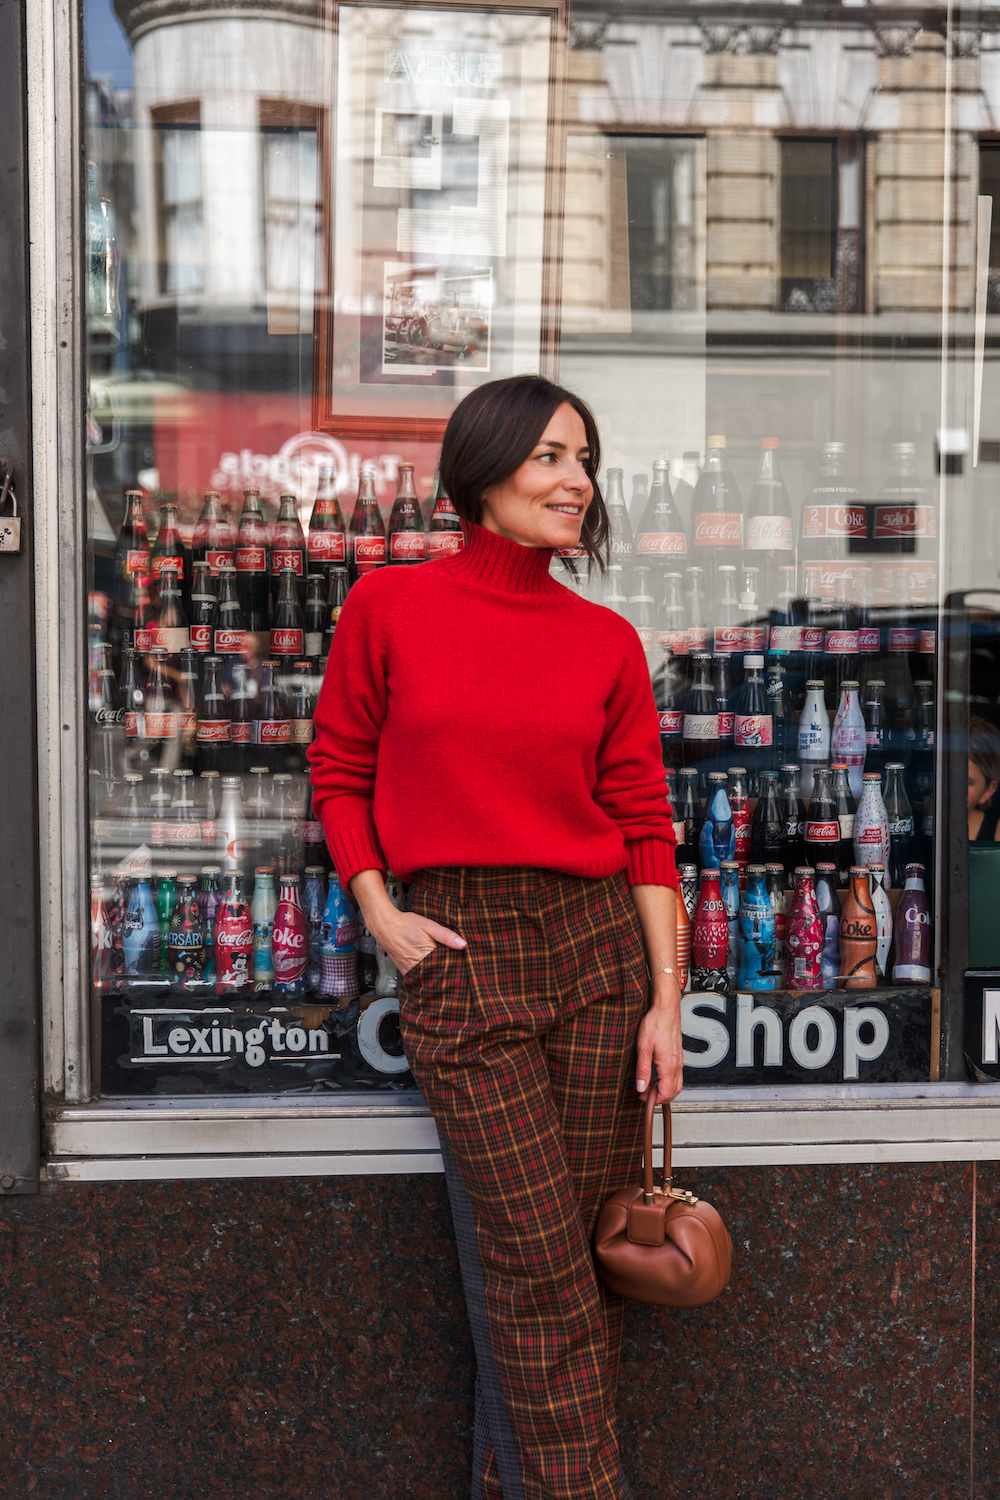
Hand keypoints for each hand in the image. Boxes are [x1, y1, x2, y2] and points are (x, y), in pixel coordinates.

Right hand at [371, 909, 466, 975]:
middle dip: (447, 972)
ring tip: (445, 972)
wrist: (385, 925)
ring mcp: (410, 970)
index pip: (447, 966)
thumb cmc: (406, 924)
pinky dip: (425, 974)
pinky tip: (430, 970)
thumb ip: (447, 936)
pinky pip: (418, 976)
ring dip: (436, 974)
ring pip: (427, 977)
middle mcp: (418, 965)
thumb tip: (463, 944)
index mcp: (427, 955)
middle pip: (438, 974)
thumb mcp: (429, 926)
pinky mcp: (404, 970)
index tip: (463, 965)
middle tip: (457, 971)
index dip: (456, 965)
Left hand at [636, 975, 683, 1101]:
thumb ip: (643, 1070)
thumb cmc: (655, 1024)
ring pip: (677, 1085)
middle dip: (661, 1098)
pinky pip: (677, 1075)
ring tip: (650, 1086)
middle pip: (674, 1092)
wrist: (666, 1009)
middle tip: (646, 1095)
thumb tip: (641, 1087)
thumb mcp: (643, 1048)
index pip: (666, 1093)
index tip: (642, 1097)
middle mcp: (677, 1065)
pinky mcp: (678, 1056)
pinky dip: (668, 1081)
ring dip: (665, 1090)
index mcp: (669, 1066)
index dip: (653, 1099)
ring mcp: (679, 1061)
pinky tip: (657, 1076)